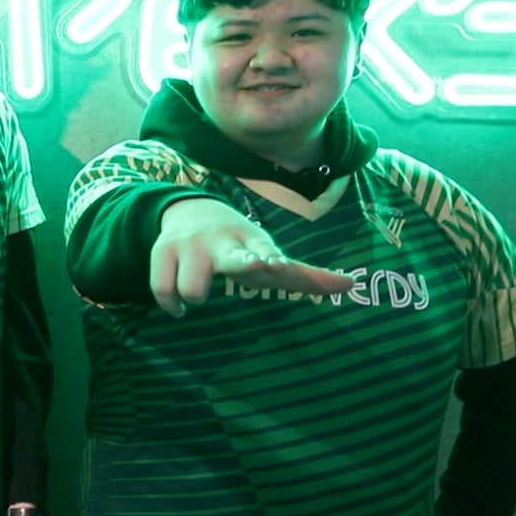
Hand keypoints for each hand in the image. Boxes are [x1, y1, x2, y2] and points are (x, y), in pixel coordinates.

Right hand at [151, 198, 351, 316]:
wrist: (188, 209)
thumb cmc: (239, 244)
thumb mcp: (269, 254)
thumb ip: (307, 276)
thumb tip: (352, 286)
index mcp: (254, 242)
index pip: (265, 250)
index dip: (270, 259)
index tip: (276, 264)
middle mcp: (223, 242)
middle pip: (233, 259)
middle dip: (245, 264)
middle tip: (256, 265)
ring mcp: (190, 246)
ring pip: (192, 289)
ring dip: (194, 297)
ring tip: (197, 291)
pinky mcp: (163, 252)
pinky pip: (163, 290)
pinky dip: (171, 304)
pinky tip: (178, 306)